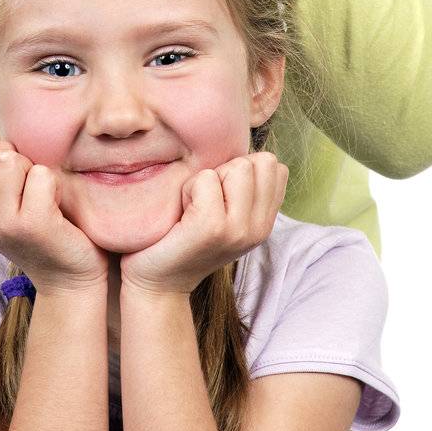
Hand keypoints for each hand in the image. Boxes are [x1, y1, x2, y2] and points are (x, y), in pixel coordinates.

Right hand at [0, 138, 108, 294]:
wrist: (69, 278)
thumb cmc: (39, 232)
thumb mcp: (2, 205)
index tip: (11, 176)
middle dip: (12, 156)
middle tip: (29, 183)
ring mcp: (4, 222)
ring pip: (9, 159)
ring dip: (31, 167)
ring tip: (41, 193)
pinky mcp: (33, 223)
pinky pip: (40, 174)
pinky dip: (54, 182)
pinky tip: (56, 204)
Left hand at [119, 152, 288, 296]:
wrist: (156, 281)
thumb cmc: (183, 236)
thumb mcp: (226, 212)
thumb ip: (244, 186)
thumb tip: (252, 149)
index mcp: (266, 222)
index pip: (274, 165)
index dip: (241, 170)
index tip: (219, 196)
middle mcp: (259, 228)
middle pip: (258, 161)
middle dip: (225, 172)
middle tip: (203, 203)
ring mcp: (239, 230)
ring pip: (237, 166)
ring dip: (207, 179)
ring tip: (193, 207)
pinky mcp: (212, 228)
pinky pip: (205, 179)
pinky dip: (188, 189)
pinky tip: (181, 214)